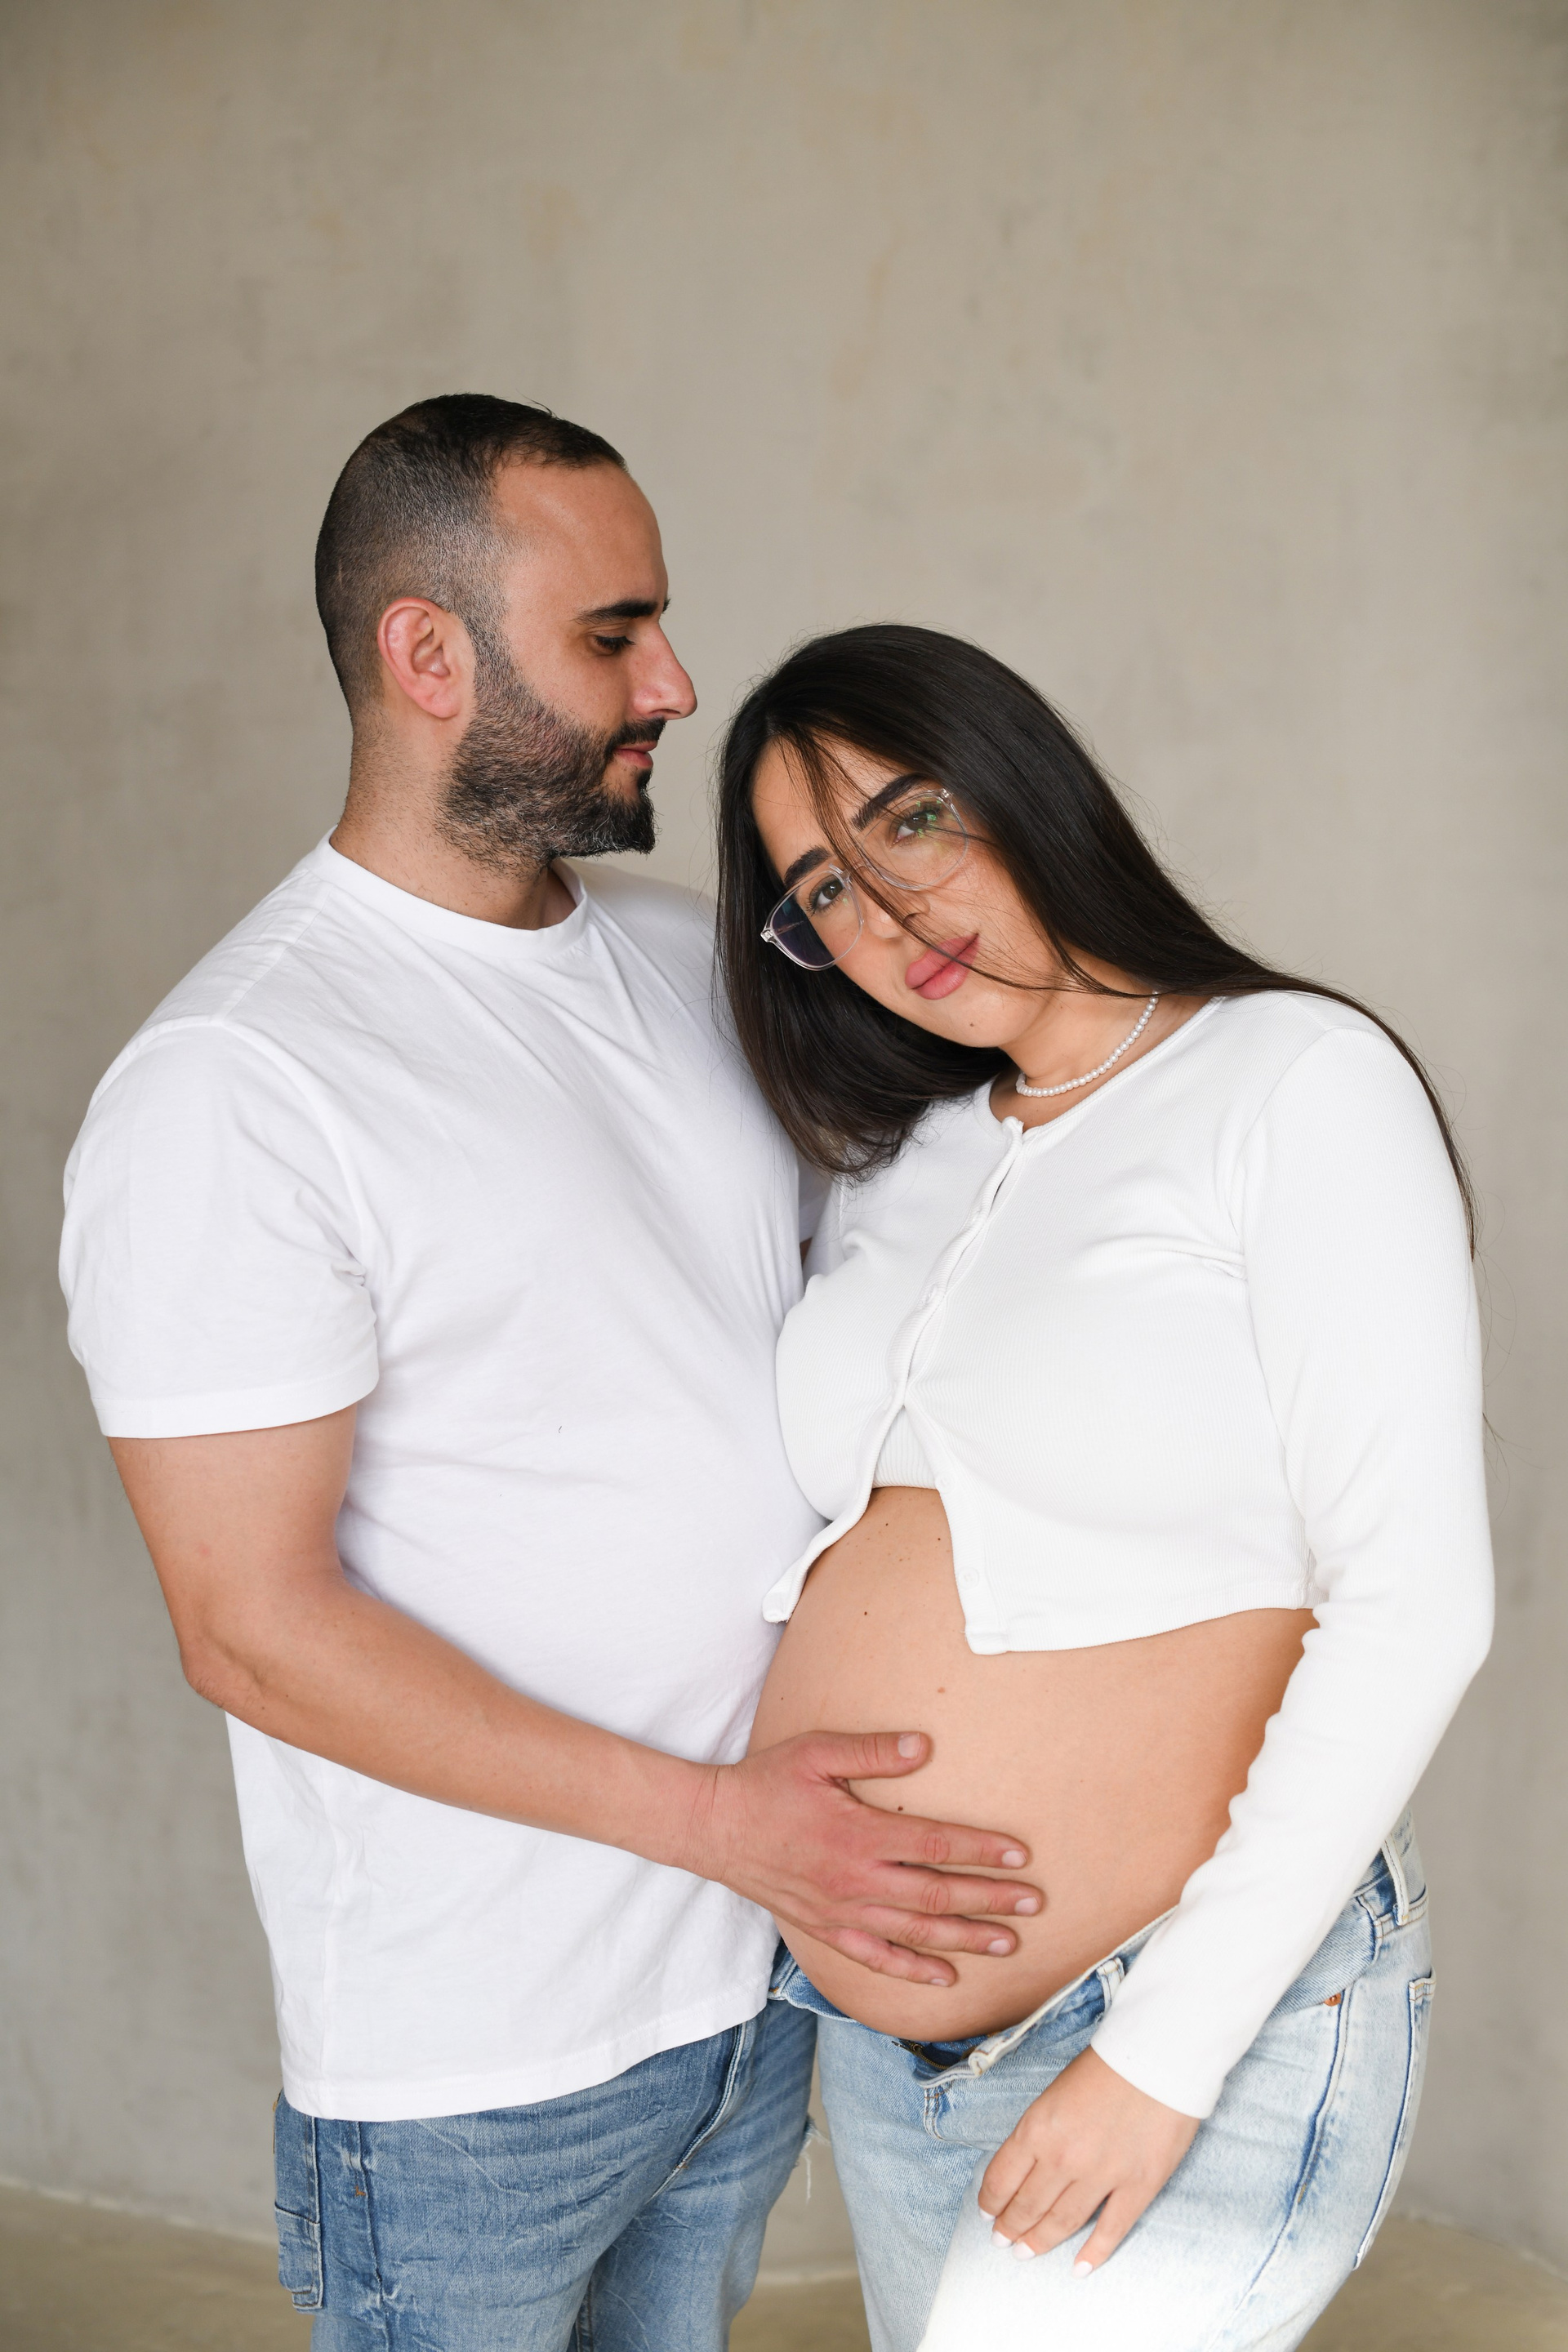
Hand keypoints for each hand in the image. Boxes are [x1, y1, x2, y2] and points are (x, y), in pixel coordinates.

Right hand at [693, 1730, 1041, 1985]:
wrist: (715, 1829)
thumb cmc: (767, 1783)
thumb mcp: (816, 1752)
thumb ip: (872, 1751)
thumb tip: (924, 1746)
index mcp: (859, 1835)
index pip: (935, 1847)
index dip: (982, 1851)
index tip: (1021, 1856)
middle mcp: (856, 1881)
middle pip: (938, 1897)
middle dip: (991, 1901)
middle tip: (1034, 1904)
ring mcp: (842, 1912)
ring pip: (916, 1935)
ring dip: (966, 1940)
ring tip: (1008, 1943)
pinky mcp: (827, 1930)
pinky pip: (877, 1959)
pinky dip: (913, 1973)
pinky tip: (945, 1978)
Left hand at [979, 2047, 1198, 2270]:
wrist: (1158, 2057)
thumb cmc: (1106, 2066)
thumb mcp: (1055, 2092)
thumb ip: (1040, 2130)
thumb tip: (1028, 2163)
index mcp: (1037, 2129)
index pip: (1002, 2178)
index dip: (991, 2201)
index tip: (987, 2214)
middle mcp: (1063, 2159)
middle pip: (1028, 2205)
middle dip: (1011, 2227)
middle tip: (1002, 2242)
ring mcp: (1102, 2176)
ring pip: (1062, 2222)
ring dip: (1040, 2241)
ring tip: (1027, 2253)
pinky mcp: (1138, 2186)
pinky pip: (1111, 2229)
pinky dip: (1093, 2253)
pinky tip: (1079, 2268)